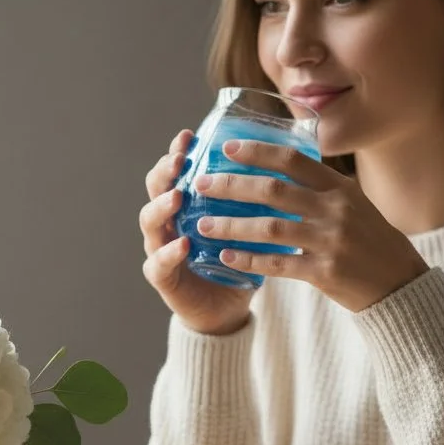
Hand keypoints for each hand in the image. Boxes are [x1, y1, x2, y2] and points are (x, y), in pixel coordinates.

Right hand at [139, 130, 253, 335]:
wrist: (227, 309)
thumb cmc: (239, 262)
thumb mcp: (249, 226)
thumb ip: (258, 200)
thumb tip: (294, 163)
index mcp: (187, 204)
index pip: (176, 170)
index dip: (179, 152)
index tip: (190, 135)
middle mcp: (168, 221)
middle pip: (155, 188)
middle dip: (165, 171)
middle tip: (180, 160)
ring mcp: (160, 248)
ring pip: (149, 221)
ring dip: (161, 206)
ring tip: (177, 196)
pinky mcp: (163, 278)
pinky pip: (157, 263)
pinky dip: (167, 253)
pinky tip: (181, 244)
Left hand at [193, 139, 428, 312]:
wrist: (400, 284)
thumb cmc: (371, 242)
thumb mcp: (353, 204)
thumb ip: (320, 189)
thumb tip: (277, 170)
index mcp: (340, 187)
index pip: (293, 160)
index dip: (258, 151)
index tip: (227, 148)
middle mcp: (335, 209)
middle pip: (274, 190)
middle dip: (232, 185)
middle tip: (201, 184)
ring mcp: (330, 241)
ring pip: (269, 228)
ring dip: (231, 225)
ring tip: (202, 224)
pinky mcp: (325, 272)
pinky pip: (278, 264)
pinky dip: (249, 260)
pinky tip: (226, 257)